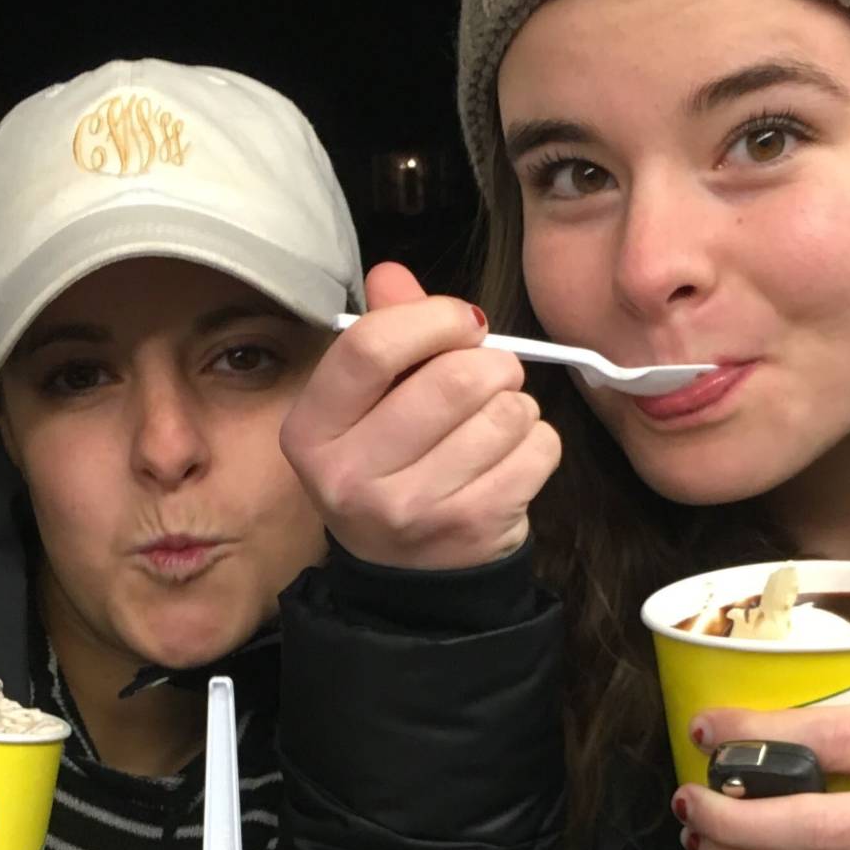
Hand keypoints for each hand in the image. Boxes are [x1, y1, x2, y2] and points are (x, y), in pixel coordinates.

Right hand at [280, 260, 560, 567]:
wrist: (408, 576)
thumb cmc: (390, 468)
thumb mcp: (367, 405)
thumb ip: (382, 332)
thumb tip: (393, 273)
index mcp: (311, 432)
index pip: (371, 347)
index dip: (433, 318)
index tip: (464, 323)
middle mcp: (350, 477)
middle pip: (452, 379)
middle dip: (493, 363)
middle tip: (493, 375)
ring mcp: (411, 510)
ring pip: (504, 413)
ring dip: (516, 406)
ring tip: (497, 423)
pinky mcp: (470, 529)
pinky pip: (537, 450)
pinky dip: (538, 442)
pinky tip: (512, 458)